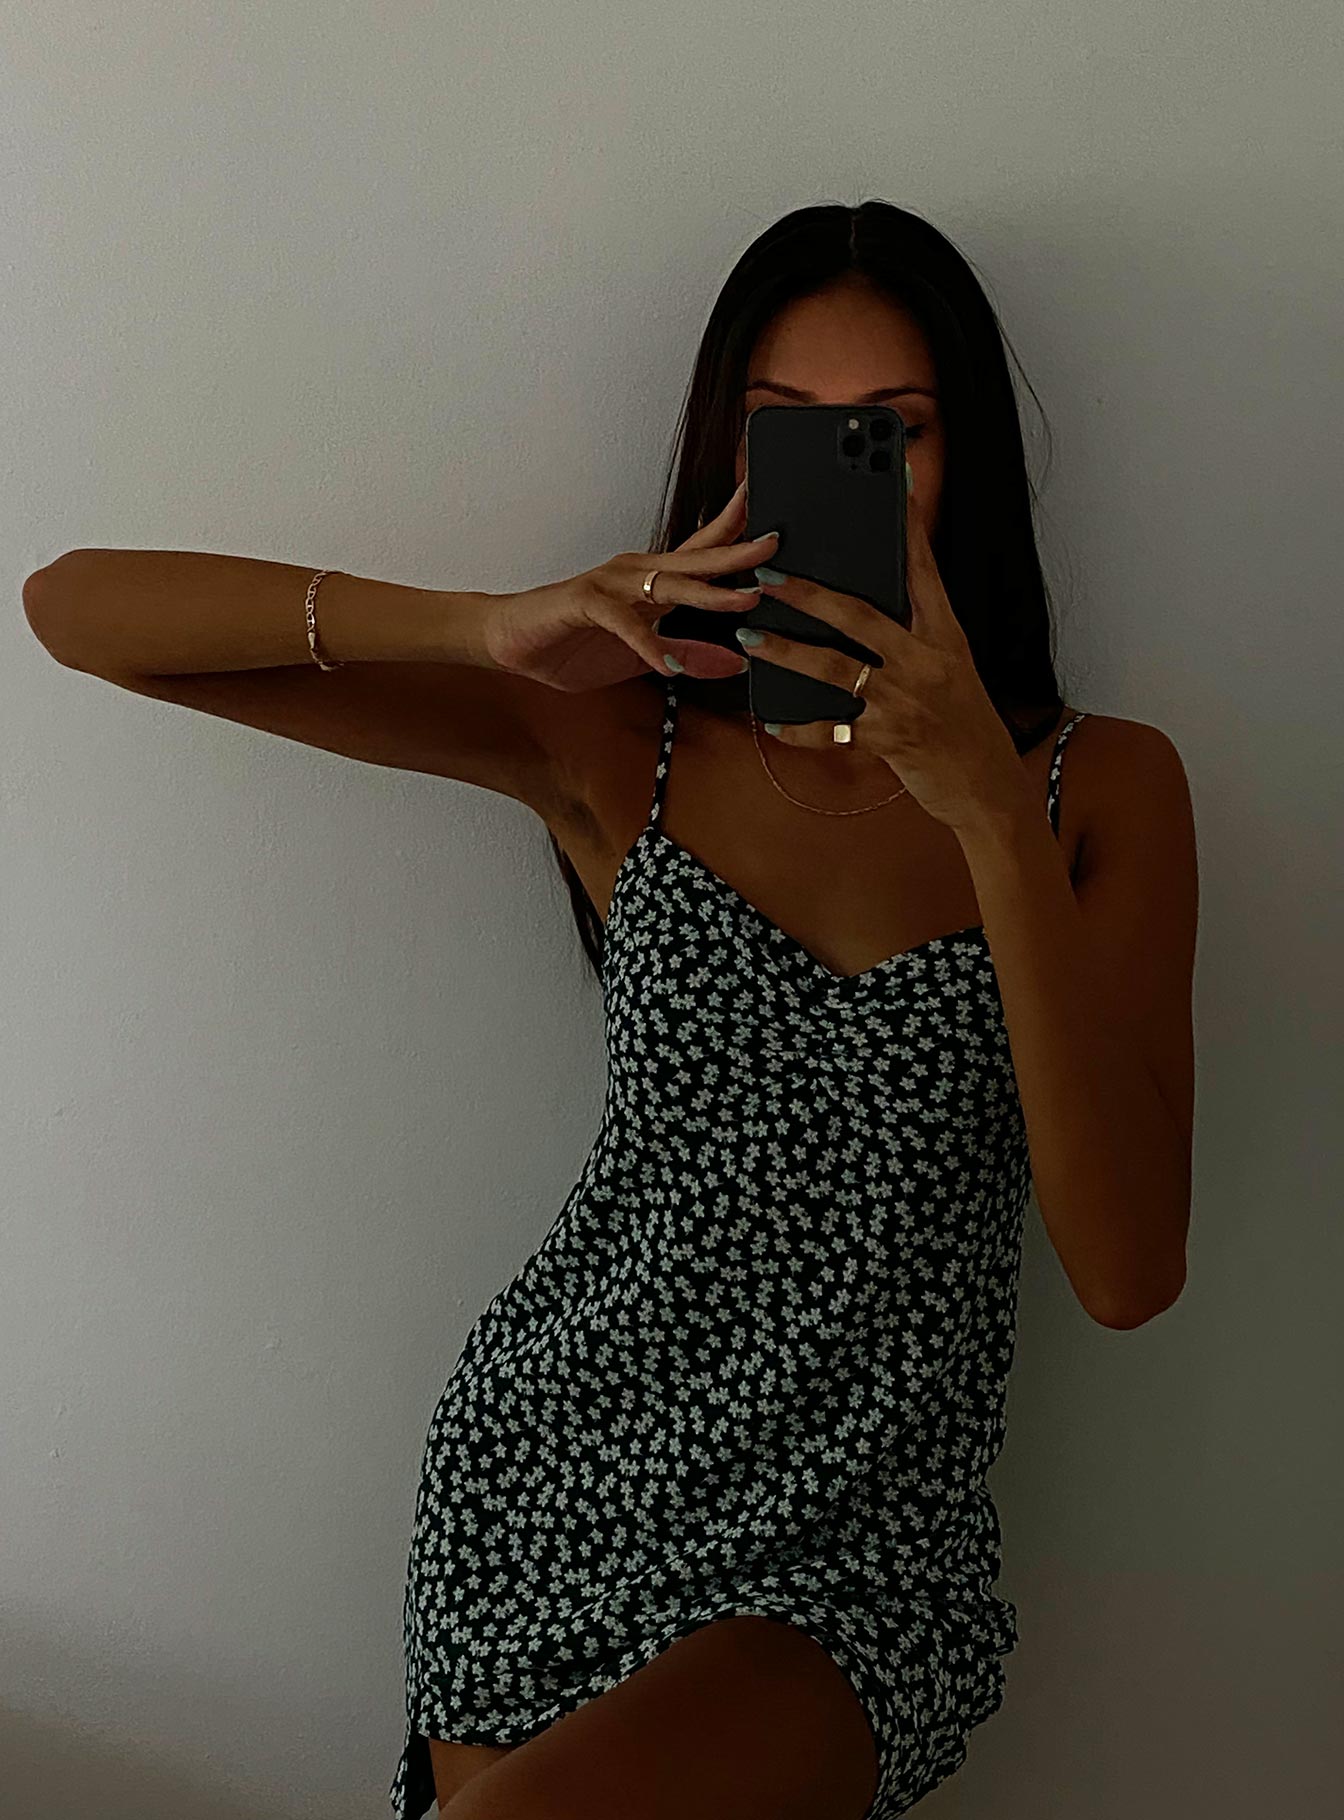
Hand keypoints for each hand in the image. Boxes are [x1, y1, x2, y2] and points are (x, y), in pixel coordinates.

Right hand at [485, 480, 775, 690]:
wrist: (511, 643)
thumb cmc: (573, 643)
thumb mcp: (646, 660)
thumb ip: (690, 656)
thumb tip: (738, 663)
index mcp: (653, 580)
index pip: (704, 552)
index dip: (738, 533)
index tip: (777, 523)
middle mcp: (637, 573)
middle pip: (698, 559)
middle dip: (740, 551)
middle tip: (778, 542)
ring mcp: (611, 584)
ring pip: (669, 584)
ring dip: (710, 594)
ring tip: (746, 600)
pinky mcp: (585, 604)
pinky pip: (624, 623)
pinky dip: (647, 644)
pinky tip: (668, 665)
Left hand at [738, 492, 1034, 833]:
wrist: (988, 790)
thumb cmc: (966, 727)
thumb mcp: (952, 672)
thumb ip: (915, 640)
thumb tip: (864, 612)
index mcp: (946, 638)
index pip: (922, 574)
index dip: (905, 532)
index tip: (891, 492)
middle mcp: (926, 662)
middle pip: (859, 614)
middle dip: (808, 593)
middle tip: (768, 576)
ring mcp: (906, 700)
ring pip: (834, 667)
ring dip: (786, 651)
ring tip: (751, 638)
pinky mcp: (889, 739)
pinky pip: (831, 730)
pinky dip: (798, 728)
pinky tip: (771, 721)